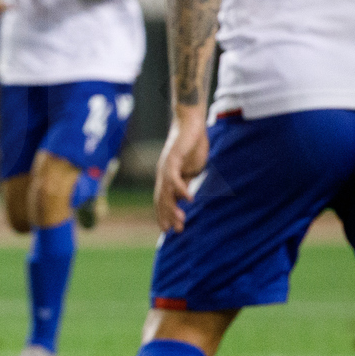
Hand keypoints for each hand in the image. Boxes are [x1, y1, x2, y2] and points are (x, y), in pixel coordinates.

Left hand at [154, 112, 209, 232]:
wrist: (191, 125)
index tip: (169, 230)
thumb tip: (185, 198)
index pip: (163, 200)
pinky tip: (189, 199)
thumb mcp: (191, 170)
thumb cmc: (192, 146)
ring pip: (167, 192)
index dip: (164, 214)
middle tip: (175, 231)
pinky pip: (175, 178)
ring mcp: (166, 167)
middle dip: (168, 216)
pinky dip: (181, 189)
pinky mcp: (172, 159)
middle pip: (162, 199)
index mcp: (167, 178)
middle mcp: (163, 174)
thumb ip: (186, 182)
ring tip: (181, 221)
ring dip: (173, 208)